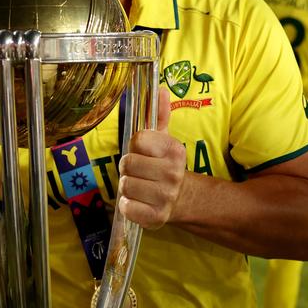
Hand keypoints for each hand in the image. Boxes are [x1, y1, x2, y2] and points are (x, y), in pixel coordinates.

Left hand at [117, 87, 186, 228]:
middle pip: (127, 164)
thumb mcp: (164, 140)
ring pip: (125, 186)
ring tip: (140, 187)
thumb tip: (160, 90)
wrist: (182, 199)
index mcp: (175, 150)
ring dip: (127, 187)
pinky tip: (138, 202)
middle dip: (128, 168)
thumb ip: (159, 116)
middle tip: (139, 172)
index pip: (137, 140)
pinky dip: (127, 206)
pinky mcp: (157, 217)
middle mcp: (173, 173)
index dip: (135, 147)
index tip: (144, 153)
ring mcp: (165, 197)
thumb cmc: (164, 166)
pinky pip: (126, 208)